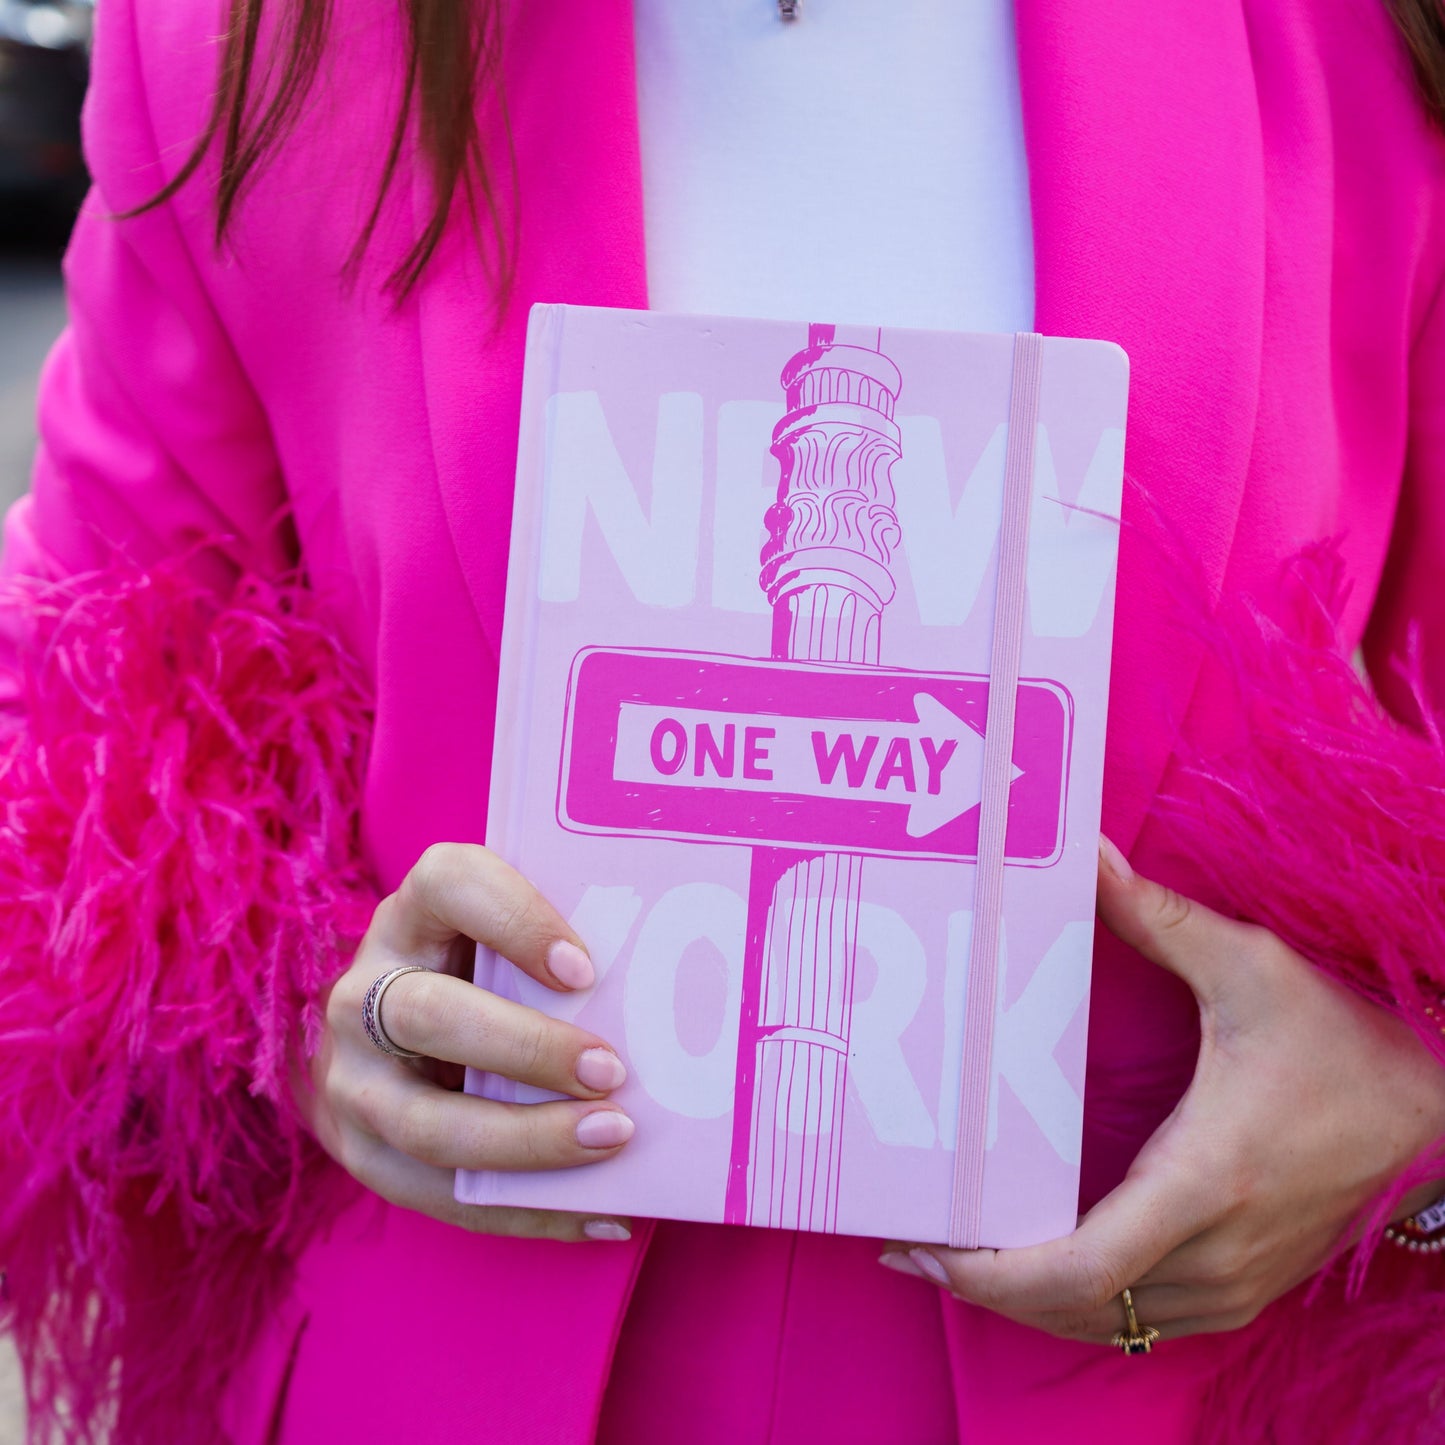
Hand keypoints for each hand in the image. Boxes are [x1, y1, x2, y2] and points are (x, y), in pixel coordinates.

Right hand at [304, 843, 634, 1241]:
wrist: (382, 1041)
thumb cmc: (479, 975)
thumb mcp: (502, 939)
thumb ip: (561, 949)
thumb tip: (675, 986)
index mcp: (412, 915)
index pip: (449, 884)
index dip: (515, 921)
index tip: (584, 968)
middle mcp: (364, 990)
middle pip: (430, 1015)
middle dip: (528, 1049)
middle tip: (611, 1071)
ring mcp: (351, 1077)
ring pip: (427, 1121)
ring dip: (526, 1141)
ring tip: (611, 1141)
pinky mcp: (362, 1151)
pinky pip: (440, 1196)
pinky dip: (526, 1211)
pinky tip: (600, 1212)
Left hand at [882, 837, 1444, 1340]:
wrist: (1438, 1116)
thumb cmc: (1345, 1044)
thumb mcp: (1251, 969)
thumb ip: (1159, 919)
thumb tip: (1088, 855)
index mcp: (1205, 1179)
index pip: (1082, 1266)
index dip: (992, 1272)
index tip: (923, 1245)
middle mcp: (1214, 1252)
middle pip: (1077, 1310)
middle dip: (982, 1286)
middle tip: (907, 1245)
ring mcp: (1233, 1282)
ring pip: (1107, 1327)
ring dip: (1023, 1305)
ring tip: (952, 1257)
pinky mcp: (1244, 1286)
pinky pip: (1142, 1322)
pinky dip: (1076, 1310)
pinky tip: (1033, 1271)